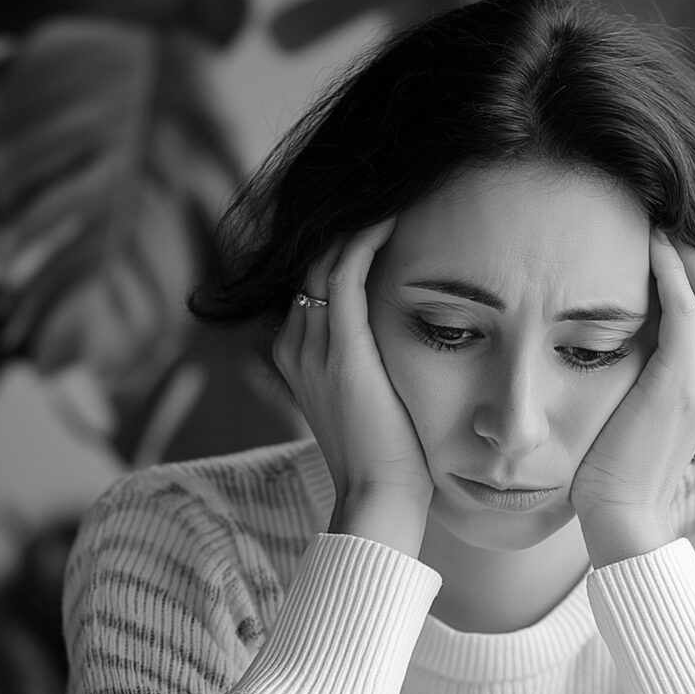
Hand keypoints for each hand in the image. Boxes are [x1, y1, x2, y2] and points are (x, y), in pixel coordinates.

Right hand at [273, 219, 431, 553]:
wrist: (380, 498)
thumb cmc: (390, 459)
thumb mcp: (372, 401)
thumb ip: (371, 365)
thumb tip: (399, 341)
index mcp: (297, 357)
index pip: (312, 284)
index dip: (339, 250)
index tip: (380, 222)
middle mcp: (295, 345)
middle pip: (311, 265)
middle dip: (342, 230)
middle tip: (386, 195)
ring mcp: (313, 347)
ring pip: (324, 262)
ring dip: (356, 227)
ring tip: (392, 196)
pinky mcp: (342, 350)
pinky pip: (345, 275)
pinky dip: (364, 241)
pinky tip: (392, 218)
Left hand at [572, 232, 694, 565]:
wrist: (625, 511)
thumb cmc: (623, 463)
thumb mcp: (647, 405)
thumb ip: (650, 366)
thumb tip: (623, 329)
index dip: (692, 262)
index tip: (658, 231)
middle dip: (691, 244)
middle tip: (655, 211)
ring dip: (680, 248)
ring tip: (651, 218)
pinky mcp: (679, 378)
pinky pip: (683, 307)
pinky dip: (670, 270)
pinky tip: (649, 246)